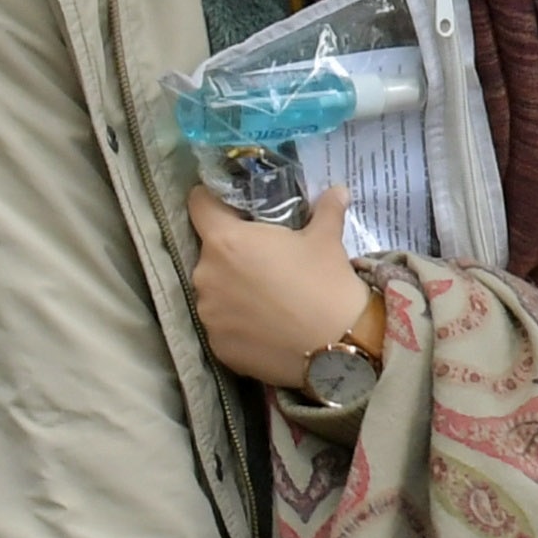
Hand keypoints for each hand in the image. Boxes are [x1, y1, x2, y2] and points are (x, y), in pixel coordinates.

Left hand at [186, 187, 372, 389]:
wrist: (336, 347)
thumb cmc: (326, 283)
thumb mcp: (327, 239)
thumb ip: (326, 209)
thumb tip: (338, 190)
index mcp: (226, 241)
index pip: (199, 205)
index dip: (213, 201)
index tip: (232, 208)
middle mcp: (205, 275)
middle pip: (210, 251)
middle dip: (232, 253)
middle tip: (265, 260)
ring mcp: (208, 314)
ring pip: (214, 290)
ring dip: (232, 289)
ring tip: (267, 298)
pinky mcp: (217, 346)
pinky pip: (222, 325)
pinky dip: (238, 323)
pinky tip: (266, 326)